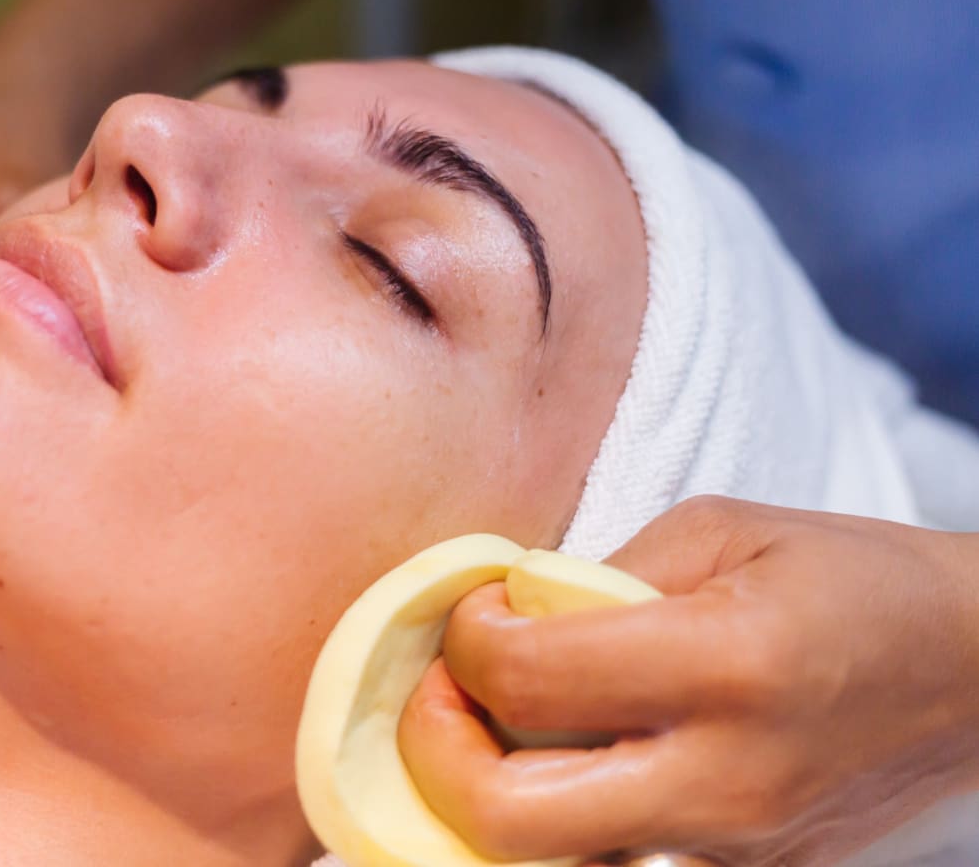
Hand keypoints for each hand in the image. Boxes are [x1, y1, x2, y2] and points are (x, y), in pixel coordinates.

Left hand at [398, 496, 978, 865]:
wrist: (973, 673)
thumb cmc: (853, 579)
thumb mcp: (723, 529)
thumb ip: (600, 572)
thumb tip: (506, 613)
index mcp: (726, 664)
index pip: (525, 679)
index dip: (466, 640)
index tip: (477, 610)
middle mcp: (726, 778)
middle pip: (509, 818)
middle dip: (438, 752)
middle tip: (448, 689)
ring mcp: (735, 847)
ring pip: (550, 858)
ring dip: (491, 794)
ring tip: (497, 726)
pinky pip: (611, 864)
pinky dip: (560, 823)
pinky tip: (565, 764)